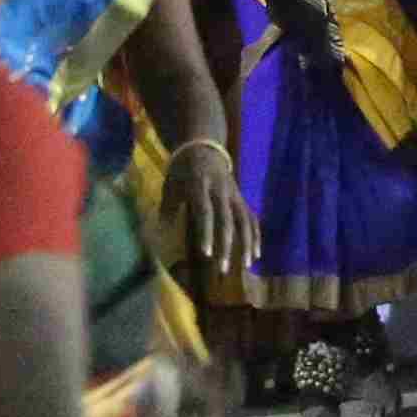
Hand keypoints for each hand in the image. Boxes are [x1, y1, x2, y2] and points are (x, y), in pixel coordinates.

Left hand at [173, 142, 260, 279]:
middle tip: (222, 269)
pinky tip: (255, 254)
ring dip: (246, 244)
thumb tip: (160, 235)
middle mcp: (220, 190)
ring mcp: (234, 194)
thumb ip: (168, 210)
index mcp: (199, 185)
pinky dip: (255, 236)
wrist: (203, 147)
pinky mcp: (241, 198)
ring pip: (244, 220)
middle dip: (226, 246)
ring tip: (246, 265)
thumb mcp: (170, 185)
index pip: (205, 212)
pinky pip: (251, 218)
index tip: (206, 255)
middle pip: (226, 221)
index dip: (206, 233)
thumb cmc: (182, 170)